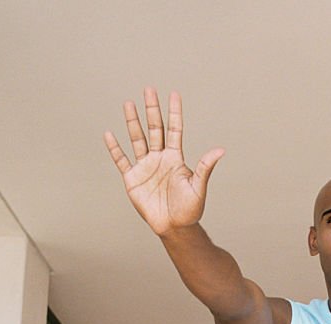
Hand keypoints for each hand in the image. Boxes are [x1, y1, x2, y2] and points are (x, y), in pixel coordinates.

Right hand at [104, 88, 223, 236]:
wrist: (174, 228)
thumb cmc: (189, 210)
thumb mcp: (198, 187)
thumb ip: (205, 167)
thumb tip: (221, 150)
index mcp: (175, 158)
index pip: (174, 130)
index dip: (174, 113)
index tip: (174, 94)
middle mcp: (159, 158)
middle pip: (155, 129)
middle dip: (152, 110)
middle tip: (149, 89)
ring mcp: (145, 167)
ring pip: (138, 139)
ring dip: (133, 122)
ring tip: (129, 104)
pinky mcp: (133, 179)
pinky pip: (122, 160)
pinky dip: (115, 148)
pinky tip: (109, 134)